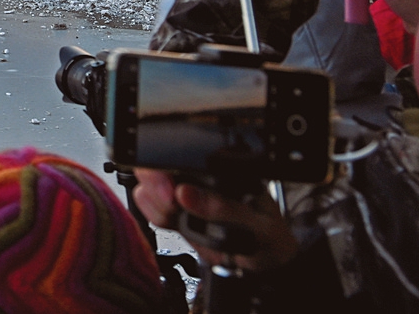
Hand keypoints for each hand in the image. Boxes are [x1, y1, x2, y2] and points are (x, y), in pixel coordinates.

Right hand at [133, 169, 297, 271]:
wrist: (266, 264)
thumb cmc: (269, 238)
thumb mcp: (258, 224)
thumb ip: (226, 209)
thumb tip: (187, 194)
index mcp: (225, 167)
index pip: (186, 153)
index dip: (168, 168)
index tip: (172, 193)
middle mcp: (201, 174)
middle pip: (157, 164)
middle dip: (156, 187)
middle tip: (172, 208)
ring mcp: (186, 190)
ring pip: (149, 185)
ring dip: (158, 206)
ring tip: (181, 220)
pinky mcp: (176, 209)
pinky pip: (151, 206)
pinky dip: (157, 217)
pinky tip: (177, 224)